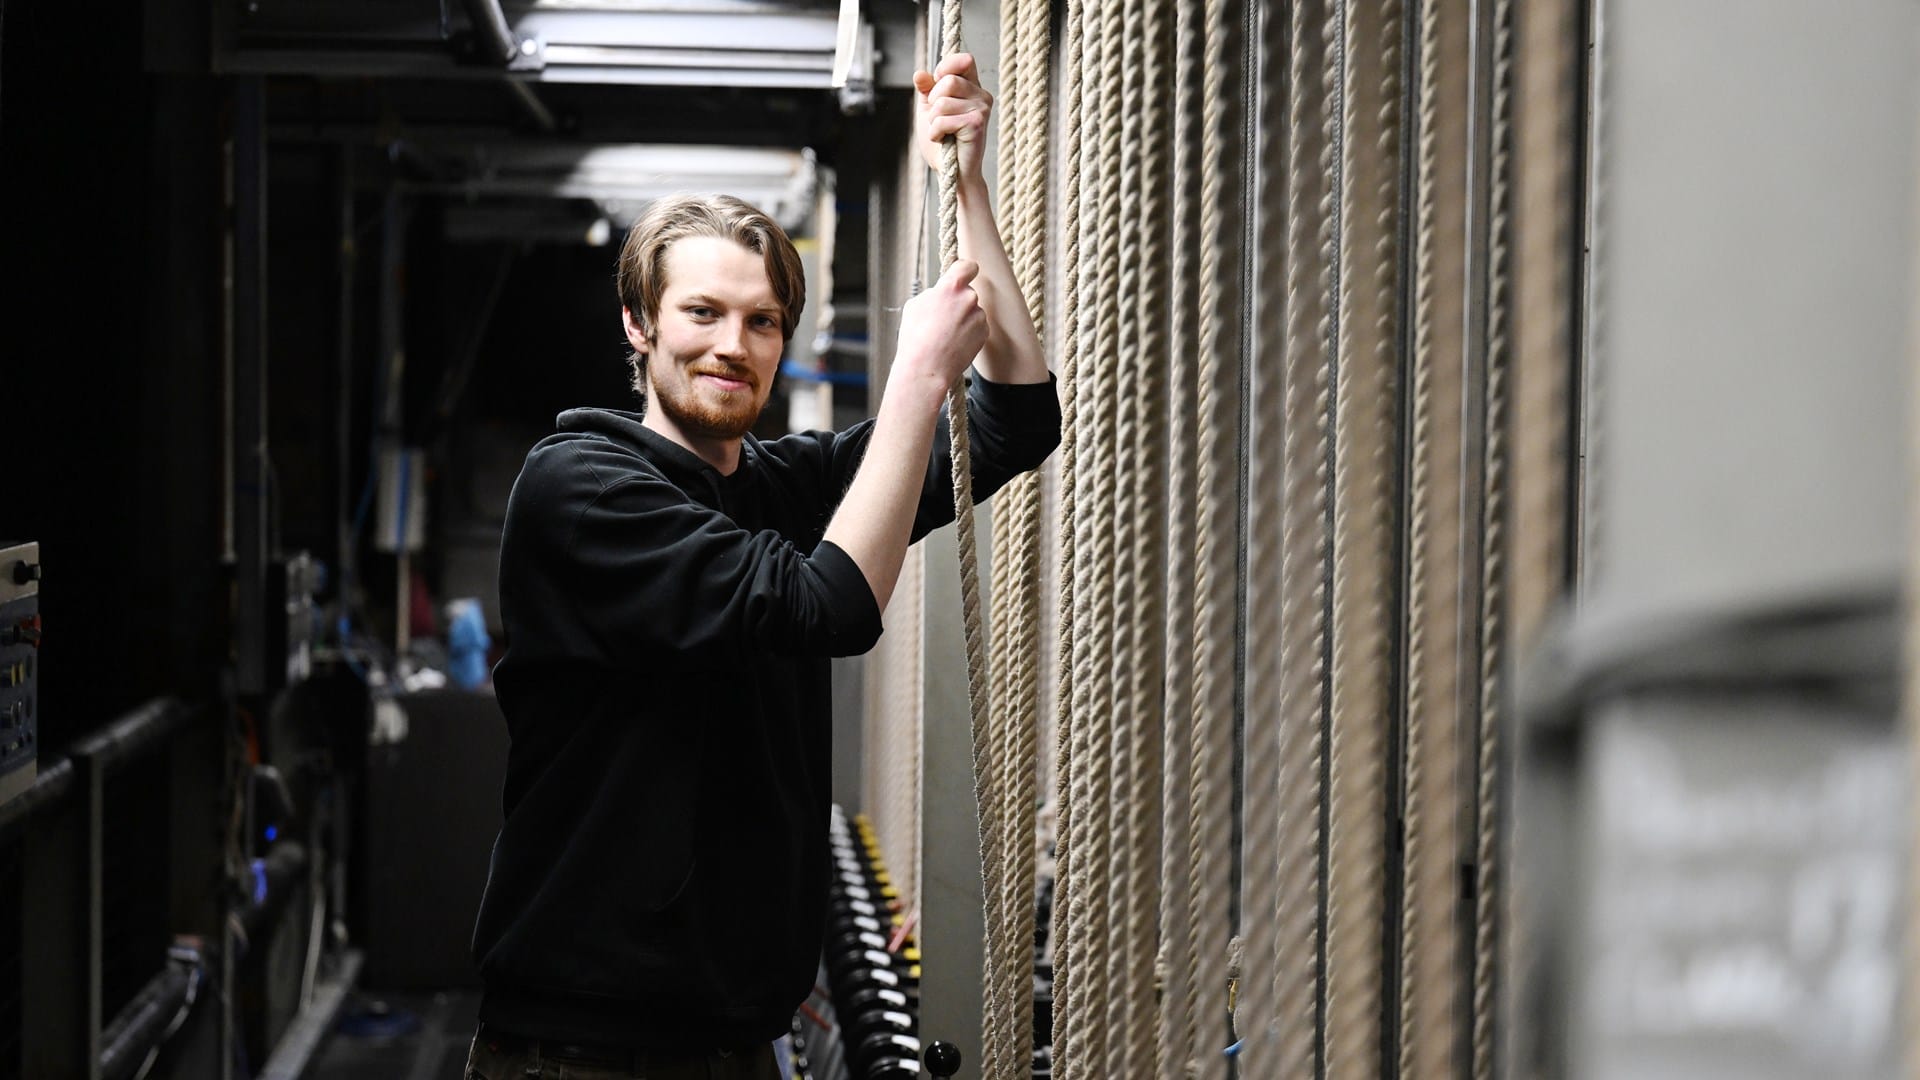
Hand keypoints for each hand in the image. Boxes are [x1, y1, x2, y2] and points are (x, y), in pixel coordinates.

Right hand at [896, 259, 988, 393]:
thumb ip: (933, 293)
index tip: (965, 272)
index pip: (968, 266)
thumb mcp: (915, 305)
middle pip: (967, 292)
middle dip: (957, 301)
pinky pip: (977, 325)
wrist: (927, 368)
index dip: (966, 269)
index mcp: (952, 287)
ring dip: (963, 317)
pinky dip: (969, 331)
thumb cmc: (915, 337)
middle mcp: (969, 298)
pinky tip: (954, 342)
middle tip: (941, 317)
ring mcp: (979, 316)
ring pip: (972, 310)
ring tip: (946, 334)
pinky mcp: (984, 333)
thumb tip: (940, 293)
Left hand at [914, 53, 992, 180]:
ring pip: (943, 100)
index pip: (964, 60)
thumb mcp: (929, 111)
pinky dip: (935, 132)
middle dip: (933, 101)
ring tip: (941, 131)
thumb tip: (919, 74)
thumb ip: (926, 90)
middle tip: (937, 118)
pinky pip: (944, 119)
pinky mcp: (977, 124)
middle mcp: (982, 95)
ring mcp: (982, 109)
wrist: (952, 173)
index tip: (936, 84)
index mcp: (972, 87)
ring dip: (933, 120)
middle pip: (948, 80)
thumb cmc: (943, 142)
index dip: (945, 67)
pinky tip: (943, 139)